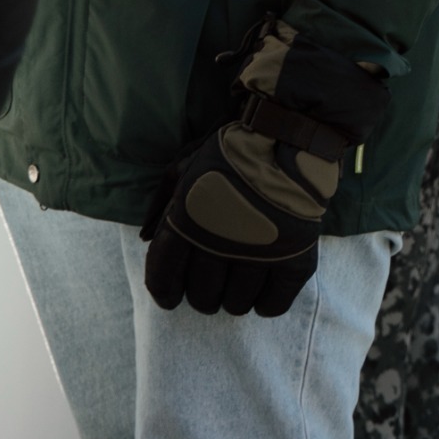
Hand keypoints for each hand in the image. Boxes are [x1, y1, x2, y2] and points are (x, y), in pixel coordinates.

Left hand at [141, 21, 388, 316]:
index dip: (164, 291)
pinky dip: (265, 305)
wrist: (290, 133)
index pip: (163, 276)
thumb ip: (161, 204)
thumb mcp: (183, 165)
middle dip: (202, 295)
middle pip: (202, 295)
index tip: (170, 296)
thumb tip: (143, 238)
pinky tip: (262, 294)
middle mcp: (219, 244)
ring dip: (233, 300)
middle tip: (210, 286)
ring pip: (237, 303)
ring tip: (238, 285)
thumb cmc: (231, 149)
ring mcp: (260, 253)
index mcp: (187, 222)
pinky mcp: (295, 257)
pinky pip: (274, 303)